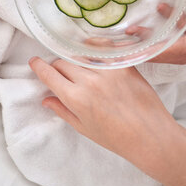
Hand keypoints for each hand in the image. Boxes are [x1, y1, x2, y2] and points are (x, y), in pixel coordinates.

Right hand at [29, 57, 185, 185]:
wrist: (150, 136)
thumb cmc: (117, 138)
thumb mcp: (84, 128)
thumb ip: (62, 111)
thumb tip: (46, 100)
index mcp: (76, 99)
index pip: (49, 74)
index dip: (38, 66)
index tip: (34, 62)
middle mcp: (89, 81)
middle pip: (62, 62)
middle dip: (57, 66)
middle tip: (60, 72)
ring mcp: (107, 71)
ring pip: (80, 54)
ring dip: (74, 58)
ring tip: (78, 65)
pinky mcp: (123, 65)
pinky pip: (103, 49)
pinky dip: (94, 48)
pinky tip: (92, 51)